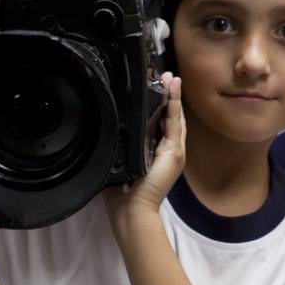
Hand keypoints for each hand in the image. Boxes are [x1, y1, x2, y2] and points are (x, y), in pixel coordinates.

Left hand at [104, 74, 184, 224]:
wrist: (132, 208)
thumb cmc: (122, 190)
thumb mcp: (121, 161)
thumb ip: (121, 145)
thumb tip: (108, 128)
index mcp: (156, 152)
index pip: (161, 124)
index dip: (162, 104)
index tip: (157, 86)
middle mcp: (168, 150)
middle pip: (171, 117)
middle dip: (170, 96)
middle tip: (168, 75)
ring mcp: (174, 151)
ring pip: (175, 117)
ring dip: (174, 96)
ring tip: (172, 78)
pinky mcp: (174, 152)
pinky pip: (175, 123)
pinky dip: (174, 105)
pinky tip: (173, 90)